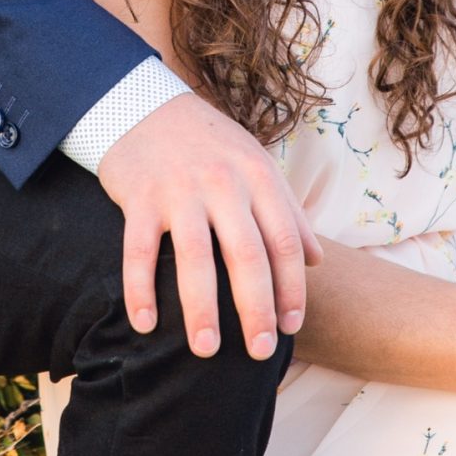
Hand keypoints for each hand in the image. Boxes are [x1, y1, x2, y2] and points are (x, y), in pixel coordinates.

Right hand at [98, 94, 321, 362]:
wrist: (141, 103)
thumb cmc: (206, 143)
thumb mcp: (255, 163)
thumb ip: (287, 211)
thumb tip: (316, 261)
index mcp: (257, 176)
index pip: (284, 241)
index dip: (291, 288)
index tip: (291, 327)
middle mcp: (222, 184)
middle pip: (247, 255)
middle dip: (256, 309)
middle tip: (260, 352)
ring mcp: (179, 191)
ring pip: (195, 258)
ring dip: (201, 309)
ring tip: (206, 351)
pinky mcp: (139, 198)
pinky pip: (139, 251)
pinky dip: (139, 290)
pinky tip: (145, 325)